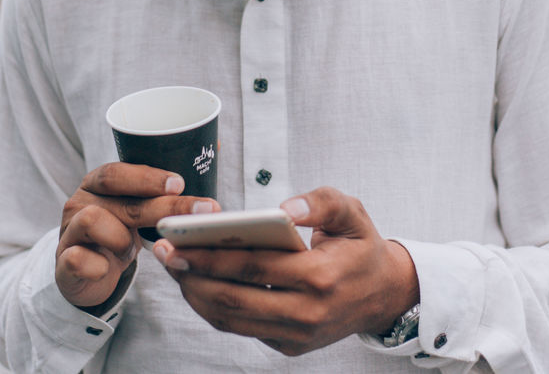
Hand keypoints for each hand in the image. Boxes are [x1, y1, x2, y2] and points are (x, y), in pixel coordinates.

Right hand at [57, 163, 218, 309]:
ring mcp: (68, 231)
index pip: (118, 171)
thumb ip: (167, 187)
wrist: (86, 274)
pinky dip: (97, 265)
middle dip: (160, 205)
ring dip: (122, 237)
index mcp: (98, 183)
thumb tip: (215, 145)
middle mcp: (80, 201)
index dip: (148, 176)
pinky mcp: (63, 263)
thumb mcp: (140, 208)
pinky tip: (107, 267)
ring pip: (92, 221)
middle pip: (117, 196)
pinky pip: (77, 259)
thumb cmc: (120, 232)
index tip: (180, 182)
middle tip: (196, 213)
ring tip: (132, 249)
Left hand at [151, 186, 418, 356]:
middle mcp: (307, 313)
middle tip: (163, 253)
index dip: (211, 255)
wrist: (385, 294)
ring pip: (231, 319)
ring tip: (174, 268)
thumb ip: (322, 202)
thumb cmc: (360, 246)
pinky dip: (213, 308)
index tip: (178, 241)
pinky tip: (197, 283)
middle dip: (191, 276)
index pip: (254, 267)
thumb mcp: (352, 212)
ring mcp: (296, 335)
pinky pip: (240, 328)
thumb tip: (286, 207)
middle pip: (233, 298)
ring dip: (195, 294)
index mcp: (321, 277)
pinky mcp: (289, 346)